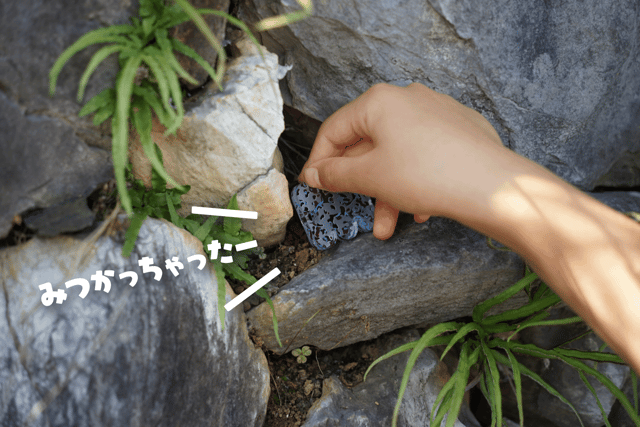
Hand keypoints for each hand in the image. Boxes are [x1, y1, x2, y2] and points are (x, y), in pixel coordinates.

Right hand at [298, 82, 507, 239]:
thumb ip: (335, 174)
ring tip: (388, 227)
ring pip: (397, 155)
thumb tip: (315, 173)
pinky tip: (419, 209)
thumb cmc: (429, 174)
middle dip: (361, 185)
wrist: (494, 186)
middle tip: (352, 208)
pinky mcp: (458, 130)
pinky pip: (423, 156)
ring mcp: (436, 112)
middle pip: (368, 144)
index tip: (313, 184)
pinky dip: (414, 182)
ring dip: (388, 192)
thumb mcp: (370, 177)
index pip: (334, 130)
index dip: (319, 161)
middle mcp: (408, 99)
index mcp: (379, 101)